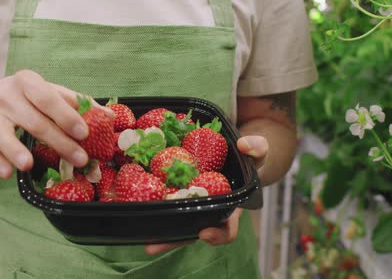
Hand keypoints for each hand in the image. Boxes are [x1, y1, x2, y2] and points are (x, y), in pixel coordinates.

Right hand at [0, 70, 111, 178]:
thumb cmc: (29, 99)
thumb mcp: (51, 94)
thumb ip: (78, 104)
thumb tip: (110, 117)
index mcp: (28, 82)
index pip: (48, 98)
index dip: (66, 116)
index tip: (84, 133)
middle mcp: (7, 95)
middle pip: (33, 121)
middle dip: (58, 142)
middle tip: (79, 159)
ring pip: (3, 133)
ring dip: (15, 150)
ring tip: (29, 165)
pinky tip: (7, 174)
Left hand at [144, 135, 267, 254]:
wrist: (231, 151)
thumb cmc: (245, 158)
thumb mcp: (257, 153)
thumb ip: (258, 149)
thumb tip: (243, 145)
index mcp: (229, 207)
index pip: (226, 229)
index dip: (217, 235)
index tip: (205, 233)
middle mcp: (207, 210)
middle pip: (190, 231)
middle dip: (173, 240)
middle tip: (153, 245)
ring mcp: (189, 203)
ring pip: (174, 220)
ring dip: (157, 230)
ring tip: (141, 237)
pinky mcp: (175, 192)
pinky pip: (163, 200)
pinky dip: (150, 203)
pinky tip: (133, 203)